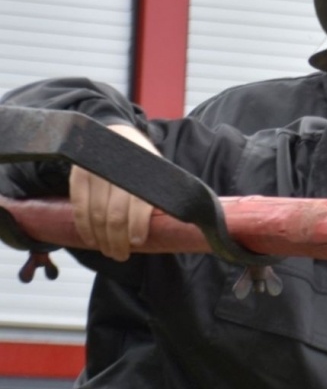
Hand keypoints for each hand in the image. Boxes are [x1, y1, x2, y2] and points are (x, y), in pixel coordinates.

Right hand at [69, 124, 158, 260]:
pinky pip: (78, 206)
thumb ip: (165, 194)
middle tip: (121, 255)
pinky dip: (83, 226)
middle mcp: (117, 173)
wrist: (115, 133)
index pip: (139, 204)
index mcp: (143, 172)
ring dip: (101, 238)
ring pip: (95, 214)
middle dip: (117, 240)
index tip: (138, 242)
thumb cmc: (142, 161)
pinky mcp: (78, 175)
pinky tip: (91, 239)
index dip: (137, 226)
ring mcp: (95, 173)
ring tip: (108, 251)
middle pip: (114, 215)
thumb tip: (187, 225)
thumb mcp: (160, 171)